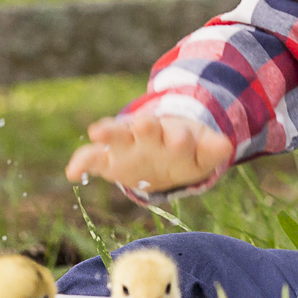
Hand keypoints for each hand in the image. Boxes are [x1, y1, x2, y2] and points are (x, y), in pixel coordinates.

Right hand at [65, 115, 233, 197]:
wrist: (165, 153)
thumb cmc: (187, 152)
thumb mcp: (202, 153)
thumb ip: (211, 149)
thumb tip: (226, 146)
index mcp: (172, 132)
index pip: (175, 131)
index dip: (177, 136)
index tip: (180, 139)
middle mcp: (147, 135)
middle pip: (145, 128)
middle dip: (145, 127)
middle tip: (144, 124)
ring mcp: (126, 145)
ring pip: (116, 135)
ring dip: (108, 133)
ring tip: (96, 131)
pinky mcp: (109, 160)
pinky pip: (91, 159)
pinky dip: (81, 163)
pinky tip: (72, 173)